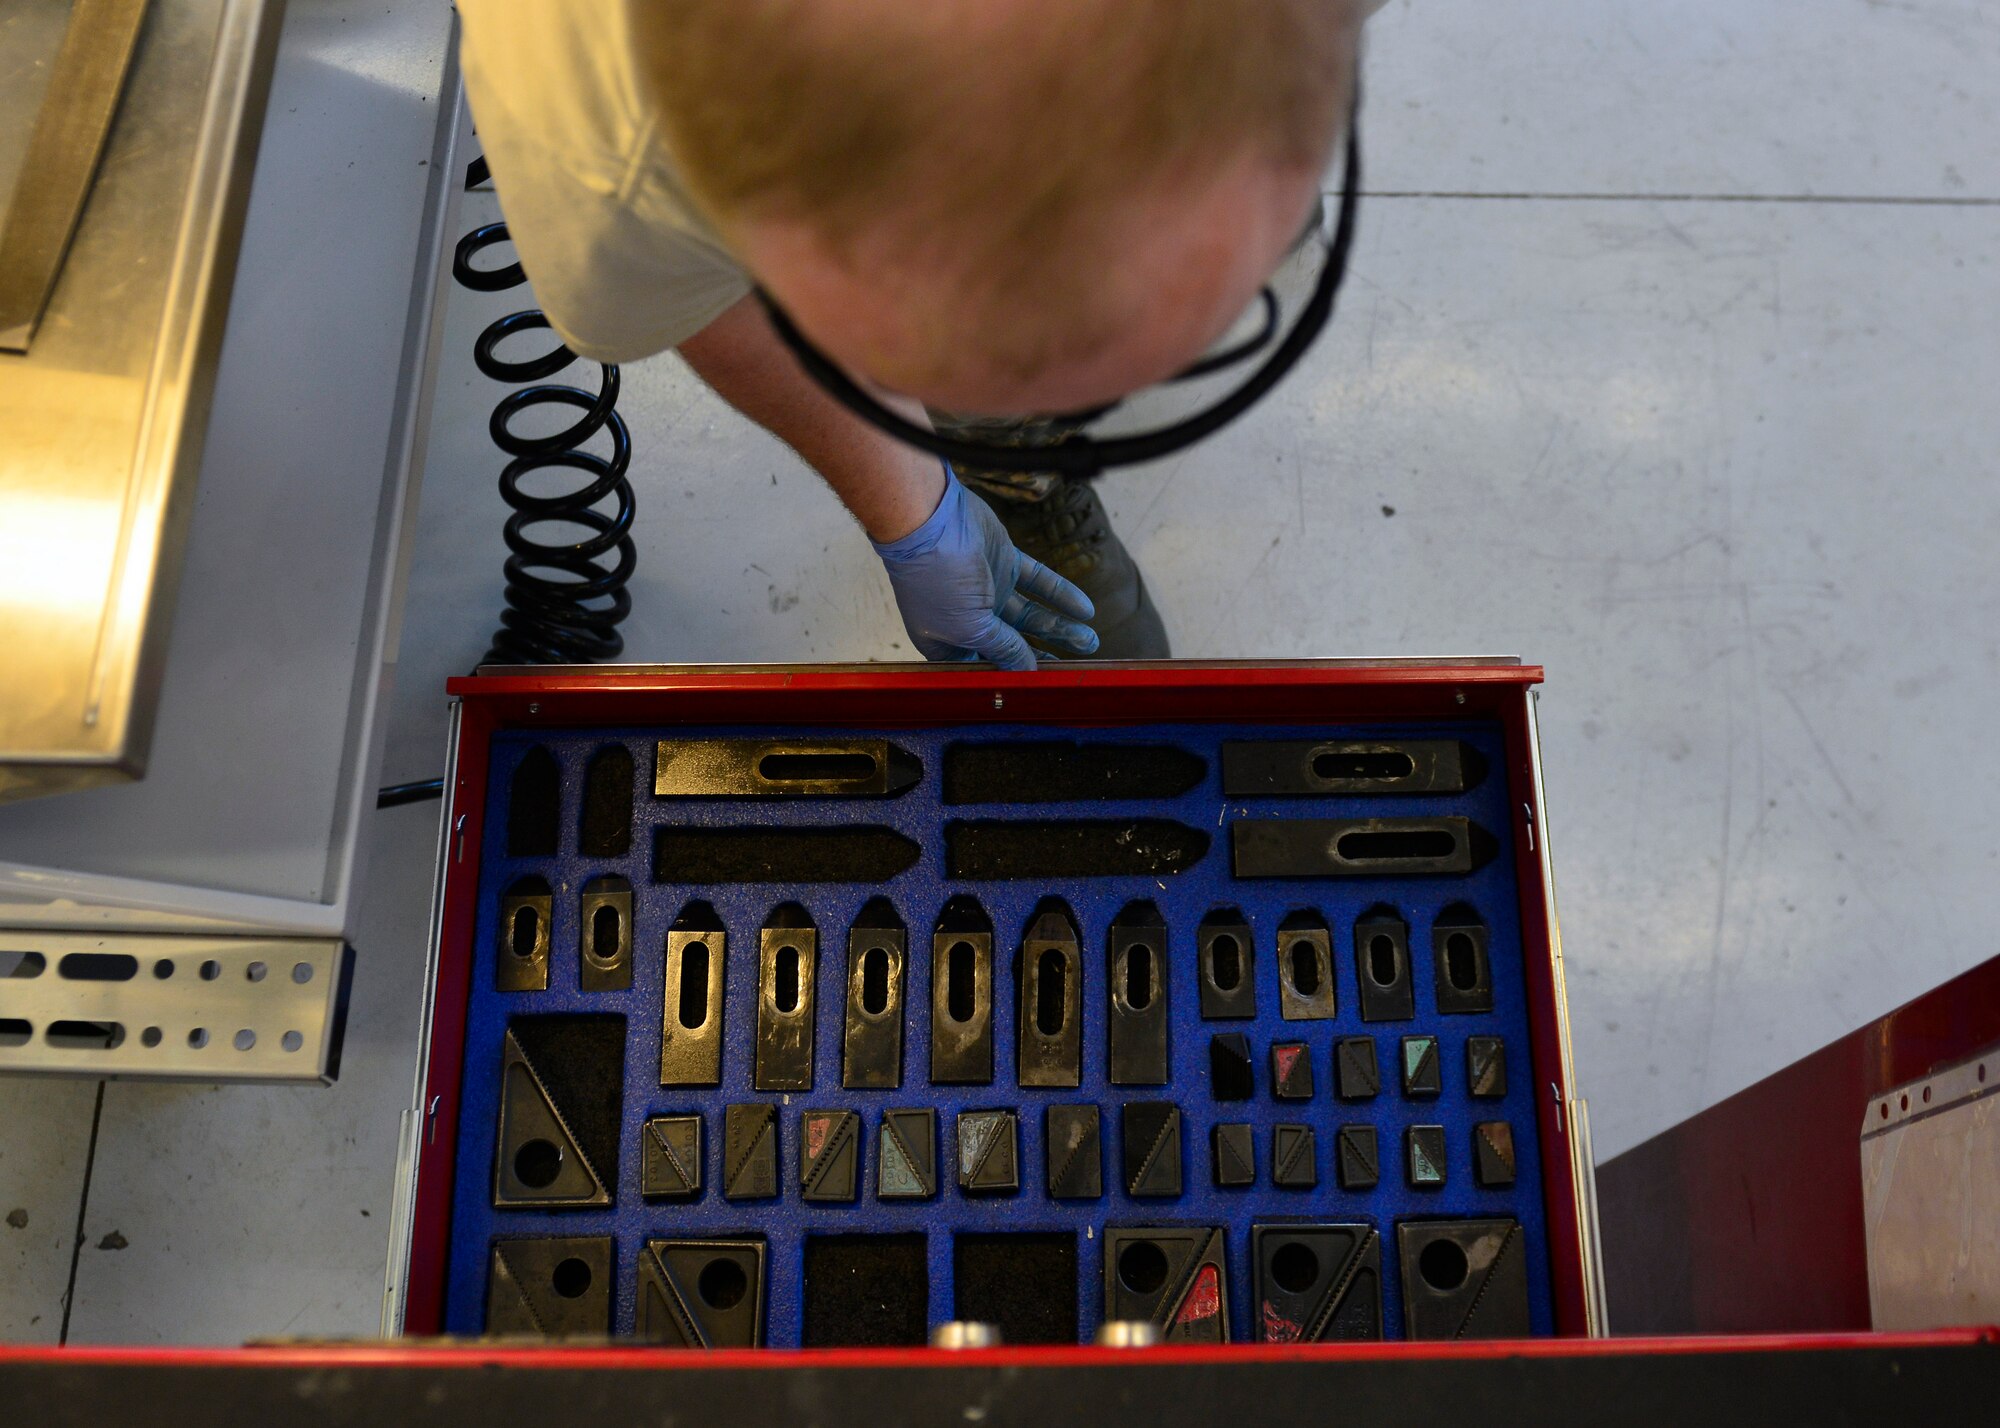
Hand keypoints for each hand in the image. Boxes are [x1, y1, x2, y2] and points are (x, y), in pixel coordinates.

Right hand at [873, 470, 1097, 669]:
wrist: (931, 519)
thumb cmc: (936, 580)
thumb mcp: (971, 627)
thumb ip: (1003, 649)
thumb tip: (1026, 671)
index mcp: (949, 641)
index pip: (986, 667)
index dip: (1011, 678)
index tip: (1042, 688)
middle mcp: (970, 618)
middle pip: (1013, 644)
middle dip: (1044, 656)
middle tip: (1073, 667)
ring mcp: (989, 589)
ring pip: (1031, 615)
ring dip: (1060, 628)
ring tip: (1090, 641)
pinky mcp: (1005, 562)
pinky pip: (1039, 582)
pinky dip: (1061, 595)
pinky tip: (1085, 611)